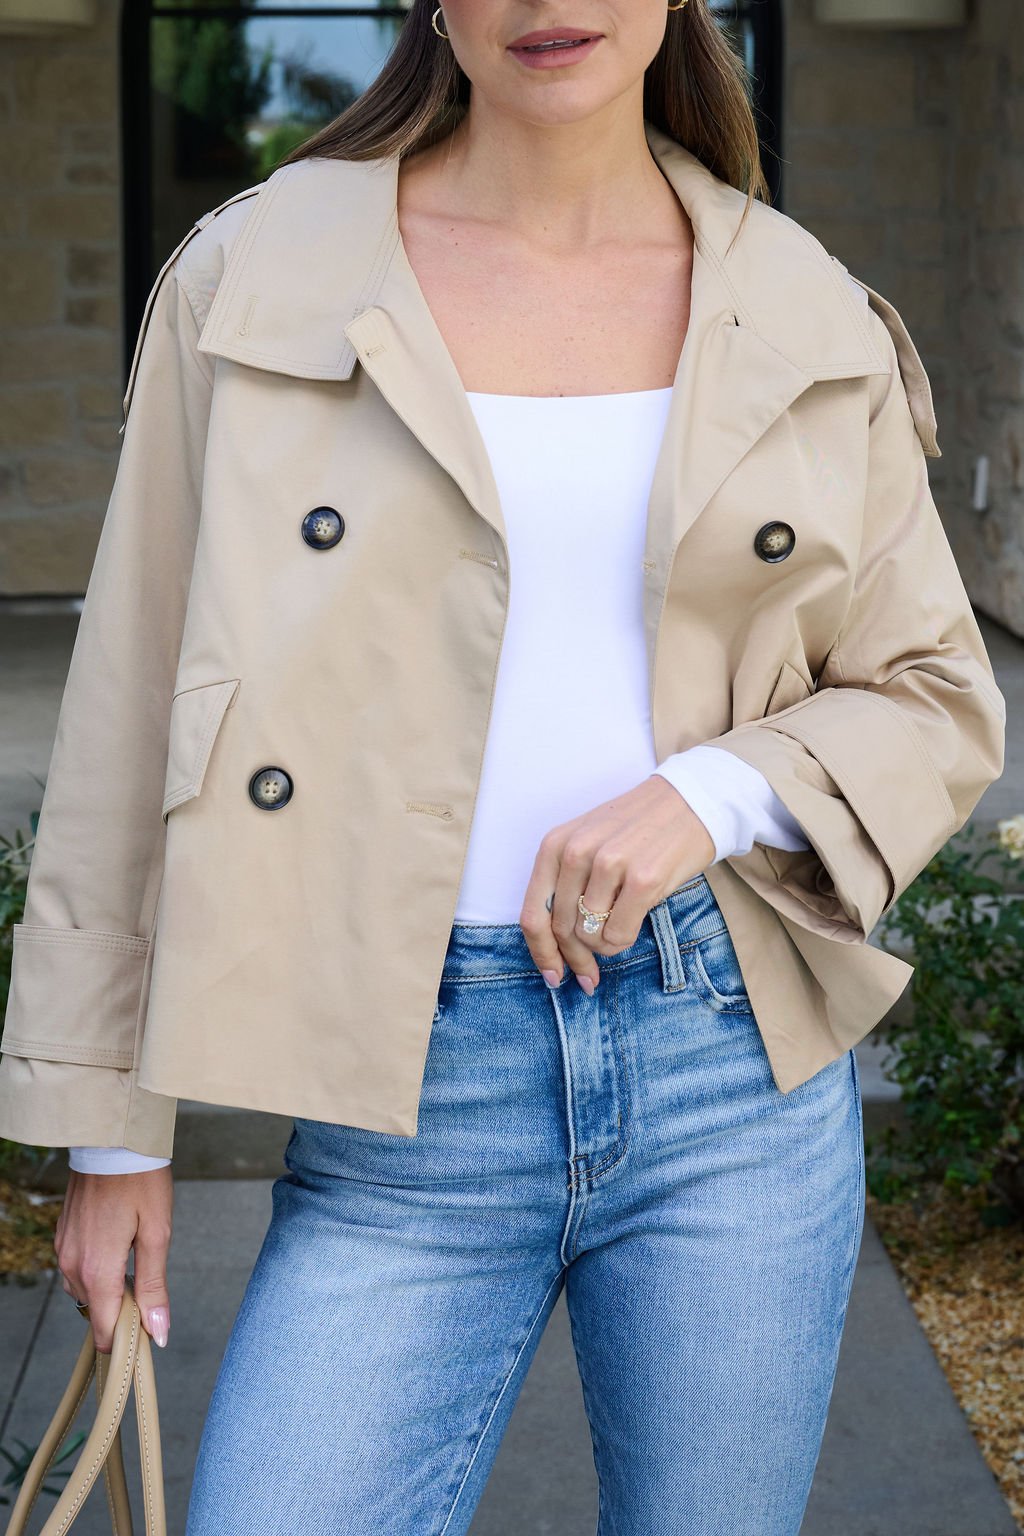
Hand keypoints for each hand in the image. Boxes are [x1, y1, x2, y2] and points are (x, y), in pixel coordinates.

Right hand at [55, 1166, 172, 1353]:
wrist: (111, 1141)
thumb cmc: (140, 1180)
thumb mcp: (157, 1233)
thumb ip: (154, 1286)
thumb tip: (158, 1331)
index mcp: (97, 1269)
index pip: (104, 1329)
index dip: (126, 1340)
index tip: (148, 1335)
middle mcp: (73, 1265)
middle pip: (95, 1312)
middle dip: (121, 1312)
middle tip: (150, 1291)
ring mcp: (64, 1250)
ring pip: (86, 1292)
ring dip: (108, 1290)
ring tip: (136, 1264)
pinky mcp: (63, 1237)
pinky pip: (78, 1270)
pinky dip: (97, 1271)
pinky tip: (118, 1250)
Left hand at [519, 774, 715, 994]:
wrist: (689, 800)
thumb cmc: (637, 828)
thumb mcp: (587, 843)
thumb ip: (565, 884)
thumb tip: (555, 945)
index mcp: (555, 844)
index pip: (533, 915)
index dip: (541, 954)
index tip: (554, 976)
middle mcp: (576, 852)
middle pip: (561, 931)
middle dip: (576, 959)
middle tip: (591, 974)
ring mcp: (609, 864)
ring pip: (589, 936)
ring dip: (603, 946)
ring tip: (618, 932)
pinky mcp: (643, 878)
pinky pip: (619, 934)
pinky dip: (622, 941)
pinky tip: (632, 925)